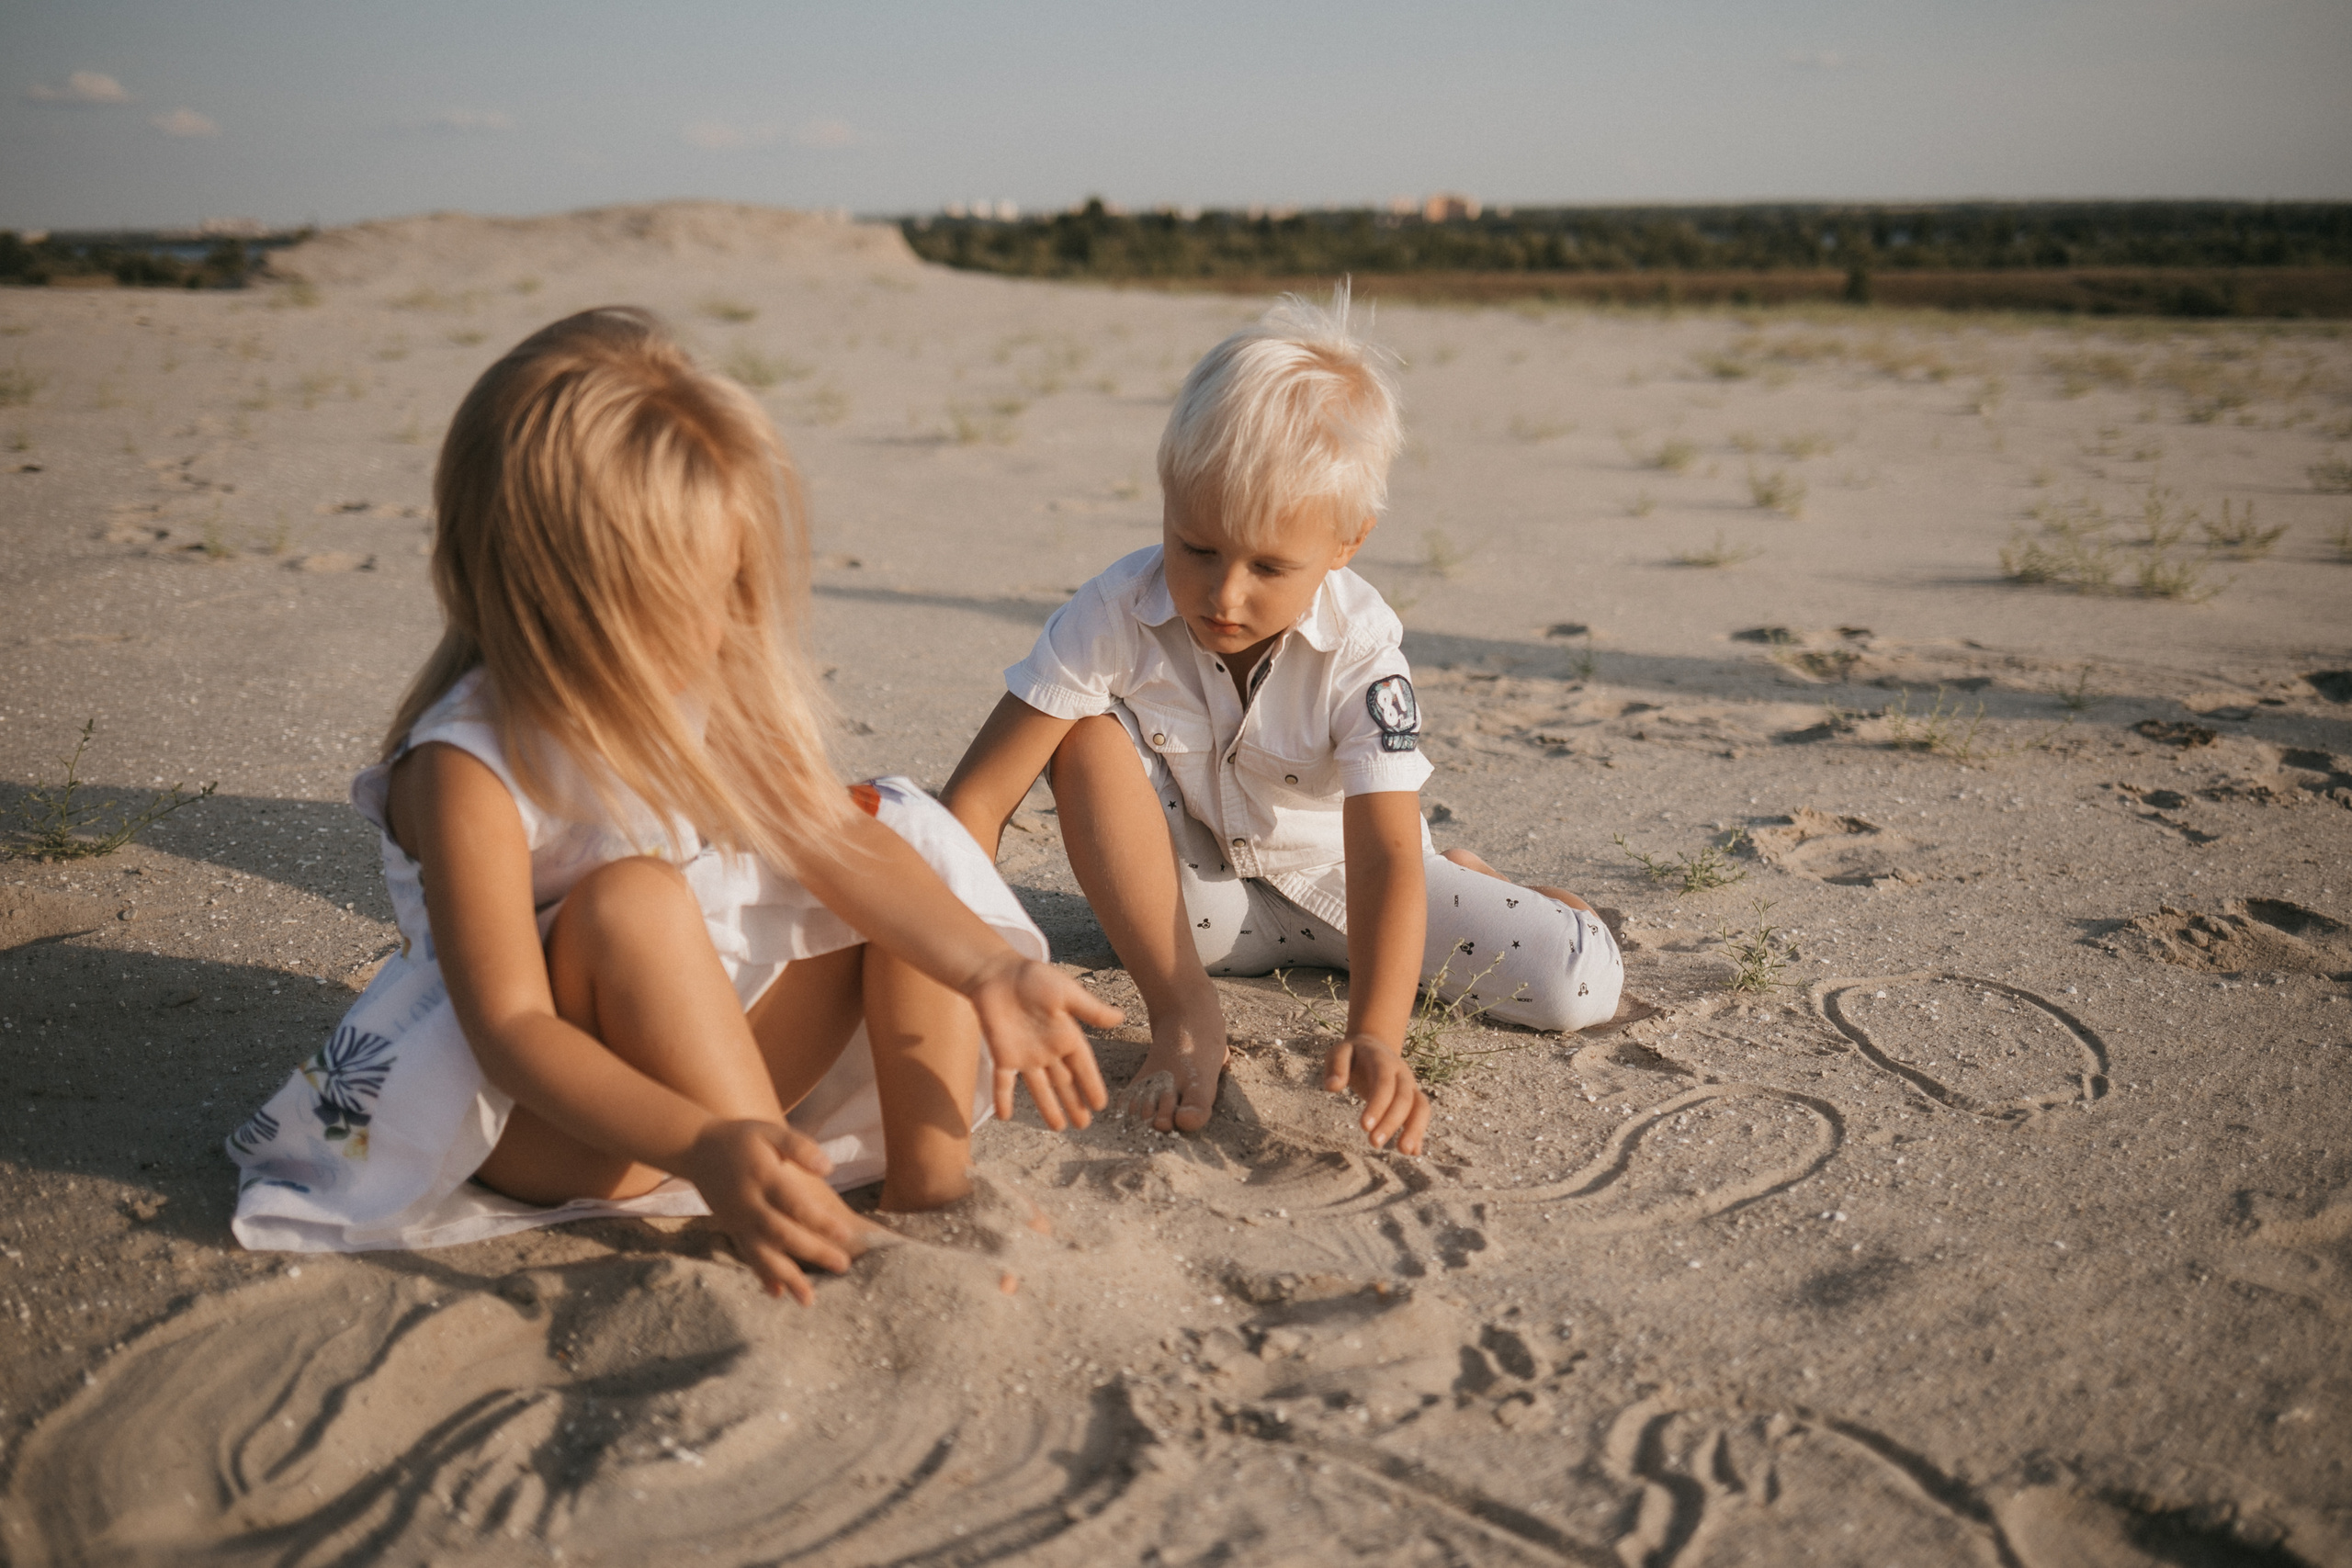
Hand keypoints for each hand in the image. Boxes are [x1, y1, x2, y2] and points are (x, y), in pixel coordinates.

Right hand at [679, 1119, 877, 1303]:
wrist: (697, 1149)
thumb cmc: (742, 1138)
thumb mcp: (769, 1131)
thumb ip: (799, 1147)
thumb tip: (829, 1168)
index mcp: (762, 1177)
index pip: (794, 1204)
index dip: (819, 1221)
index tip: (845, 1235)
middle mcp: (749, 1204)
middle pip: (782, 1233)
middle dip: (812, 1252)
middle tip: (842, 1265)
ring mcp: (738, 1220)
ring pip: (762, 1253)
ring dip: (787, 1277)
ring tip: (808, 1300)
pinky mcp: (732, 1229)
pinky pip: (747, 1255)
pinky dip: (762, 1275)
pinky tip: (778, 1294)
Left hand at [966, 954, 1121, 1130]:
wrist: (998, 972)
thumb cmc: (1034, 978)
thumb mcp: (1066, 993)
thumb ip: (1090, 1009)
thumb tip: (1121, 1018)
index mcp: (1066, 1036)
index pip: (1083, 1067)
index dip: (1092, 1085)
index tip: (1101, 1105)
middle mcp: (1048, 1050)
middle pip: (1064, 1083)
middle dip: (1074, 1103)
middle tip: (1084, 1126)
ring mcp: (1024, 1055)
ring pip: (1039, 1088)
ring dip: (1048, 1107)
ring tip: (1059, 1127)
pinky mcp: (1002, 1055)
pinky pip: (1003, 1082)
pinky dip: (1003, 1099)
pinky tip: (1004, 1117)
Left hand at [1323, 1034, 1431, 1154]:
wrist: (1375, 1046)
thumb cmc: (1353, 1053)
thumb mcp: (1339, 1051)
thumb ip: (1336, 1066)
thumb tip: (1331, 1087)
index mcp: (1383, 1061)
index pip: (1384, 1083)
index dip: (1377, 1104)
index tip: (1364, 1127)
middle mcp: (1401, 1073)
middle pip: (1403, 1098)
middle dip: (1391, 1122)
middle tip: (1374, 1143)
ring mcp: (1410, 1085)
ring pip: (1421, 1106)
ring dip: (1415, 1129)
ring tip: (1404, 1152)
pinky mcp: (1413, 1097)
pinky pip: (1422, 1114)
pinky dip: (1419, 1132)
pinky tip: (1413, 1152)